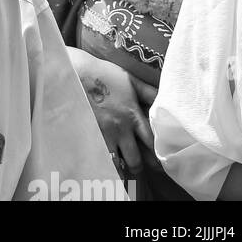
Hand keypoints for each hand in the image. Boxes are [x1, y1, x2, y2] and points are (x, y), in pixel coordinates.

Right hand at [68, 48, 154, 178]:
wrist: (75, 72)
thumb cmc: (103, 74)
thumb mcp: (129, 80)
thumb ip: (149, 92)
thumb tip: (167, 98)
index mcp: (133, 116)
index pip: (151, 144)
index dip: (158, 155)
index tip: (160, 162)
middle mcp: (120, 129)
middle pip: (135, 160)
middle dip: (138, 167)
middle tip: (138, 168)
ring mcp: (102, 134)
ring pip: (116, 163)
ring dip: (120, 167)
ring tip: (120, 168)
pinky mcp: (88, 135)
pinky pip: (98, 157)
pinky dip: (103, 163)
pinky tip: (103, 164)